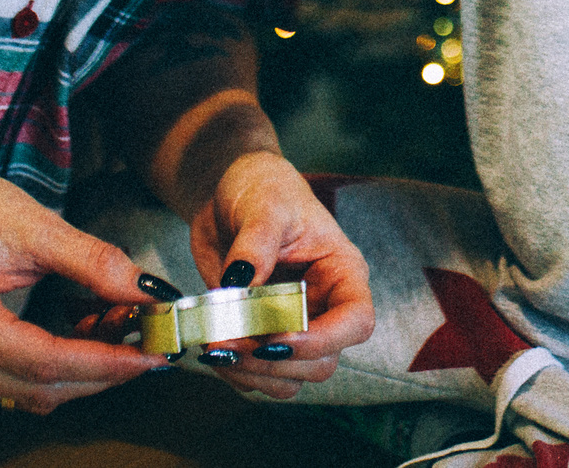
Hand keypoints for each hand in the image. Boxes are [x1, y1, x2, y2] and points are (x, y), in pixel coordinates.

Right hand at [0, 158, 166, 411]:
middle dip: (102, 368)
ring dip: (83, 368)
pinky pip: (15, 381)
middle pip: (41, 388)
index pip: (46, 362)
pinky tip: (84, 329)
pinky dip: (58, 364)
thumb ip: (95, 263)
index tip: (151, 353)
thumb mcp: (37, 226)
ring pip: (31, 392)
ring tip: (117, 324)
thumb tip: (148, 292)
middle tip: (146, 339)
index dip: (106, 362)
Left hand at [181, 150, 374, 396]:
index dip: (323, 339)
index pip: (357, 322)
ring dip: (252, 374)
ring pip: (291, 379)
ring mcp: (293, 327)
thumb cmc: (263, 189)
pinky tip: (211, 348)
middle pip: (323, 362)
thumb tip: (239, 283)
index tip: (276, 337)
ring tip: (215, 347)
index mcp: (342, 273)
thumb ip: (255, 244)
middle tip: (229, 341)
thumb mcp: (264, 206)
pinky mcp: (261, 337)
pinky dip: (235, 373)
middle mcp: (324, 307)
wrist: (228, 196)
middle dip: (276, 361)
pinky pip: (258, 376)